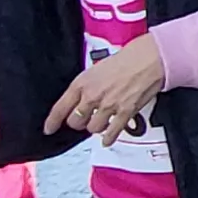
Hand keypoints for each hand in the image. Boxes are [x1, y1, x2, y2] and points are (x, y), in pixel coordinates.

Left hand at [47, 31, 163, 138]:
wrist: (149, 59)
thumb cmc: (127, 59)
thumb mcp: (97, 68)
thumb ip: (87, 85)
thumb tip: (82, 100)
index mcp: (83, 83)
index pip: (61, 107)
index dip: (52, 121)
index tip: (49, 128)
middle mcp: (92, 95)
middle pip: (75, 122)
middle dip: (79, 122)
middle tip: (85, 119)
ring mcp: (108, 105)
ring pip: (93, 128)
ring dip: (96, 127)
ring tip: (101, 122)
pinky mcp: (125, 112)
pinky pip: (112, 132)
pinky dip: (109, 138)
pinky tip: (108, 139)